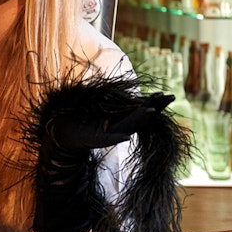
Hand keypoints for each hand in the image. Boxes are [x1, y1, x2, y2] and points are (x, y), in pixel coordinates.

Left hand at [46, 91, 173, 152]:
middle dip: (154, 107)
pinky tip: (126, 136)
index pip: (141, 109)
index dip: (155, 103)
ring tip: (150, 110)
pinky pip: (107, 139)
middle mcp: (118, 127)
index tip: (167, 94)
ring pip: (127, 127)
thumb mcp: (102, 107)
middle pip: (140, 117)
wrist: (63, 132)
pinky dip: (116, 138)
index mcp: (120, 118)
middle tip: (168, 98)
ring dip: (139, 119)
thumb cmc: (82, 118)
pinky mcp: (95, 140)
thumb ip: (116, 103)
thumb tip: (128, 91)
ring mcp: (108, 134)